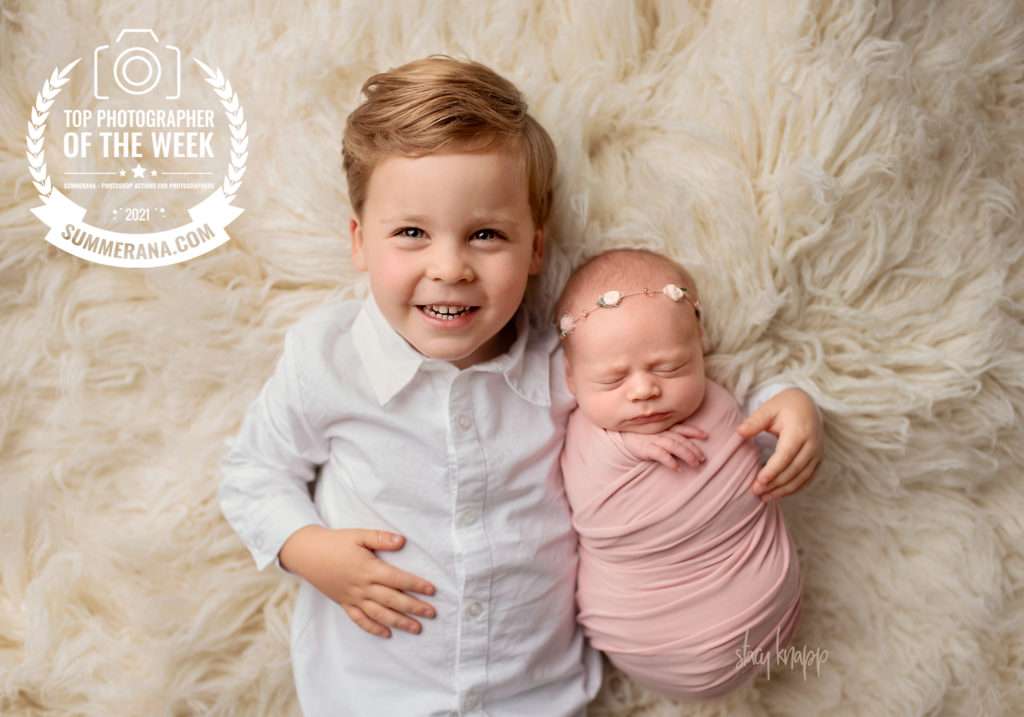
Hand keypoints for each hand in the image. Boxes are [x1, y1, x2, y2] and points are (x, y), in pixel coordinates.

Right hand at [280, 526, 436, 638]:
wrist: (307, 554)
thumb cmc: (335, 542)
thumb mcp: (358, 535)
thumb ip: (381, 538)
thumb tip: (402, 541)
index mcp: (368, 569)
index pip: (398, 579)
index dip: (416, 585)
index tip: (432, 591)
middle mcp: (362, 587)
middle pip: (392, 600)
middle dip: (414, 607)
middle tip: (432, 614)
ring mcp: (352, 598)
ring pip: (379, 614)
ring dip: (399, 622)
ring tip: (416, 628)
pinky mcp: (344, 604)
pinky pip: (360, 620)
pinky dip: (373, 628)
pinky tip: (387, 634)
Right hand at [620, 422, 707, 469]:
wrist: (618, 434)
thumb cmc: (637, 433)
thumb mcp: (653, 430)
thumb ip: (666, 432)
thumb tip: (681, 439)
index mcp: (663, 427)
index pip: (682, 428)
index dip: (694, 432)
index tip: (706, 436)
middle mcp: (661, 432)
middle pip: (681, 440)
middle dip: (693, 448)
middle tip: (702, 458)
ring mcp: (653, 440)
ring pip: (674, 446)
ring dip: (686, 454)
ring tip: (695, 463)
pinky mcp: (645, 448)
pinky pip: (660, 454)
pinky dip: (669, 460)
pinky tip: (677, 467)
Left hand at [736, 387, 822, 499]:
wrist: (808, 404)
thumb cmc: (784, 406)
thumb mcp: (768, 409)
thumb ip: (754, 421)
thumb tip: (738, 433)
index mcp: (799, 431)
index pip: (786, 455)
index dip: (773, 470)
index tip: (759, 480)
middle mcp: (812, 445)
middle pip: (793, 470)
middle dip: (775, 484)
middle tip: (756, 491)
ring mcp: (817, 454)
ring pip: (801, 478)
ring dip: (783, 490)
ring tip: (764, 497)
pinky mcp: (818, 460)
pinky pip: (807, 479)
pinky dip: (794, 488)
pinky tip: (778, 494)